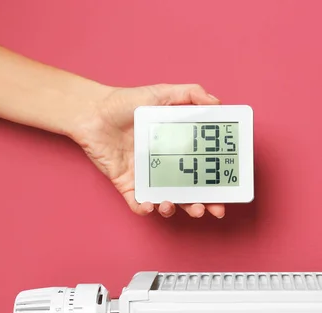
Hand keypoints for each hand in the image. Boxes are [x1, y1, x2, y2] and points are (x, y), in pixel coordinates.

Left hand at [71, 83, 224, 218]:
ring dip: (176, 209)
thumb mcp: (163, 93)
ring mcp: (146, 177)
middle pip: (190, 193)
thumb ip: (191, 95)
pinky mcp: (127, 184)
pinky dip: (146, 209)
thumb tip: (217, 102)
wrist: (93, 111)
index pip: (202, 171)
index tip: (229, 189)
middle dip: (203, 205)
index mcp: (178, 150)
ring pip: (167, 202)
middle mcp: (165, 167)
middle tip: (213, 209)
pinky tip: (152, 204)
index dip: (216, 183)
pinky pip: (138, 204)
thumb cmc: (126, 102)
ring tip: (176, 204)